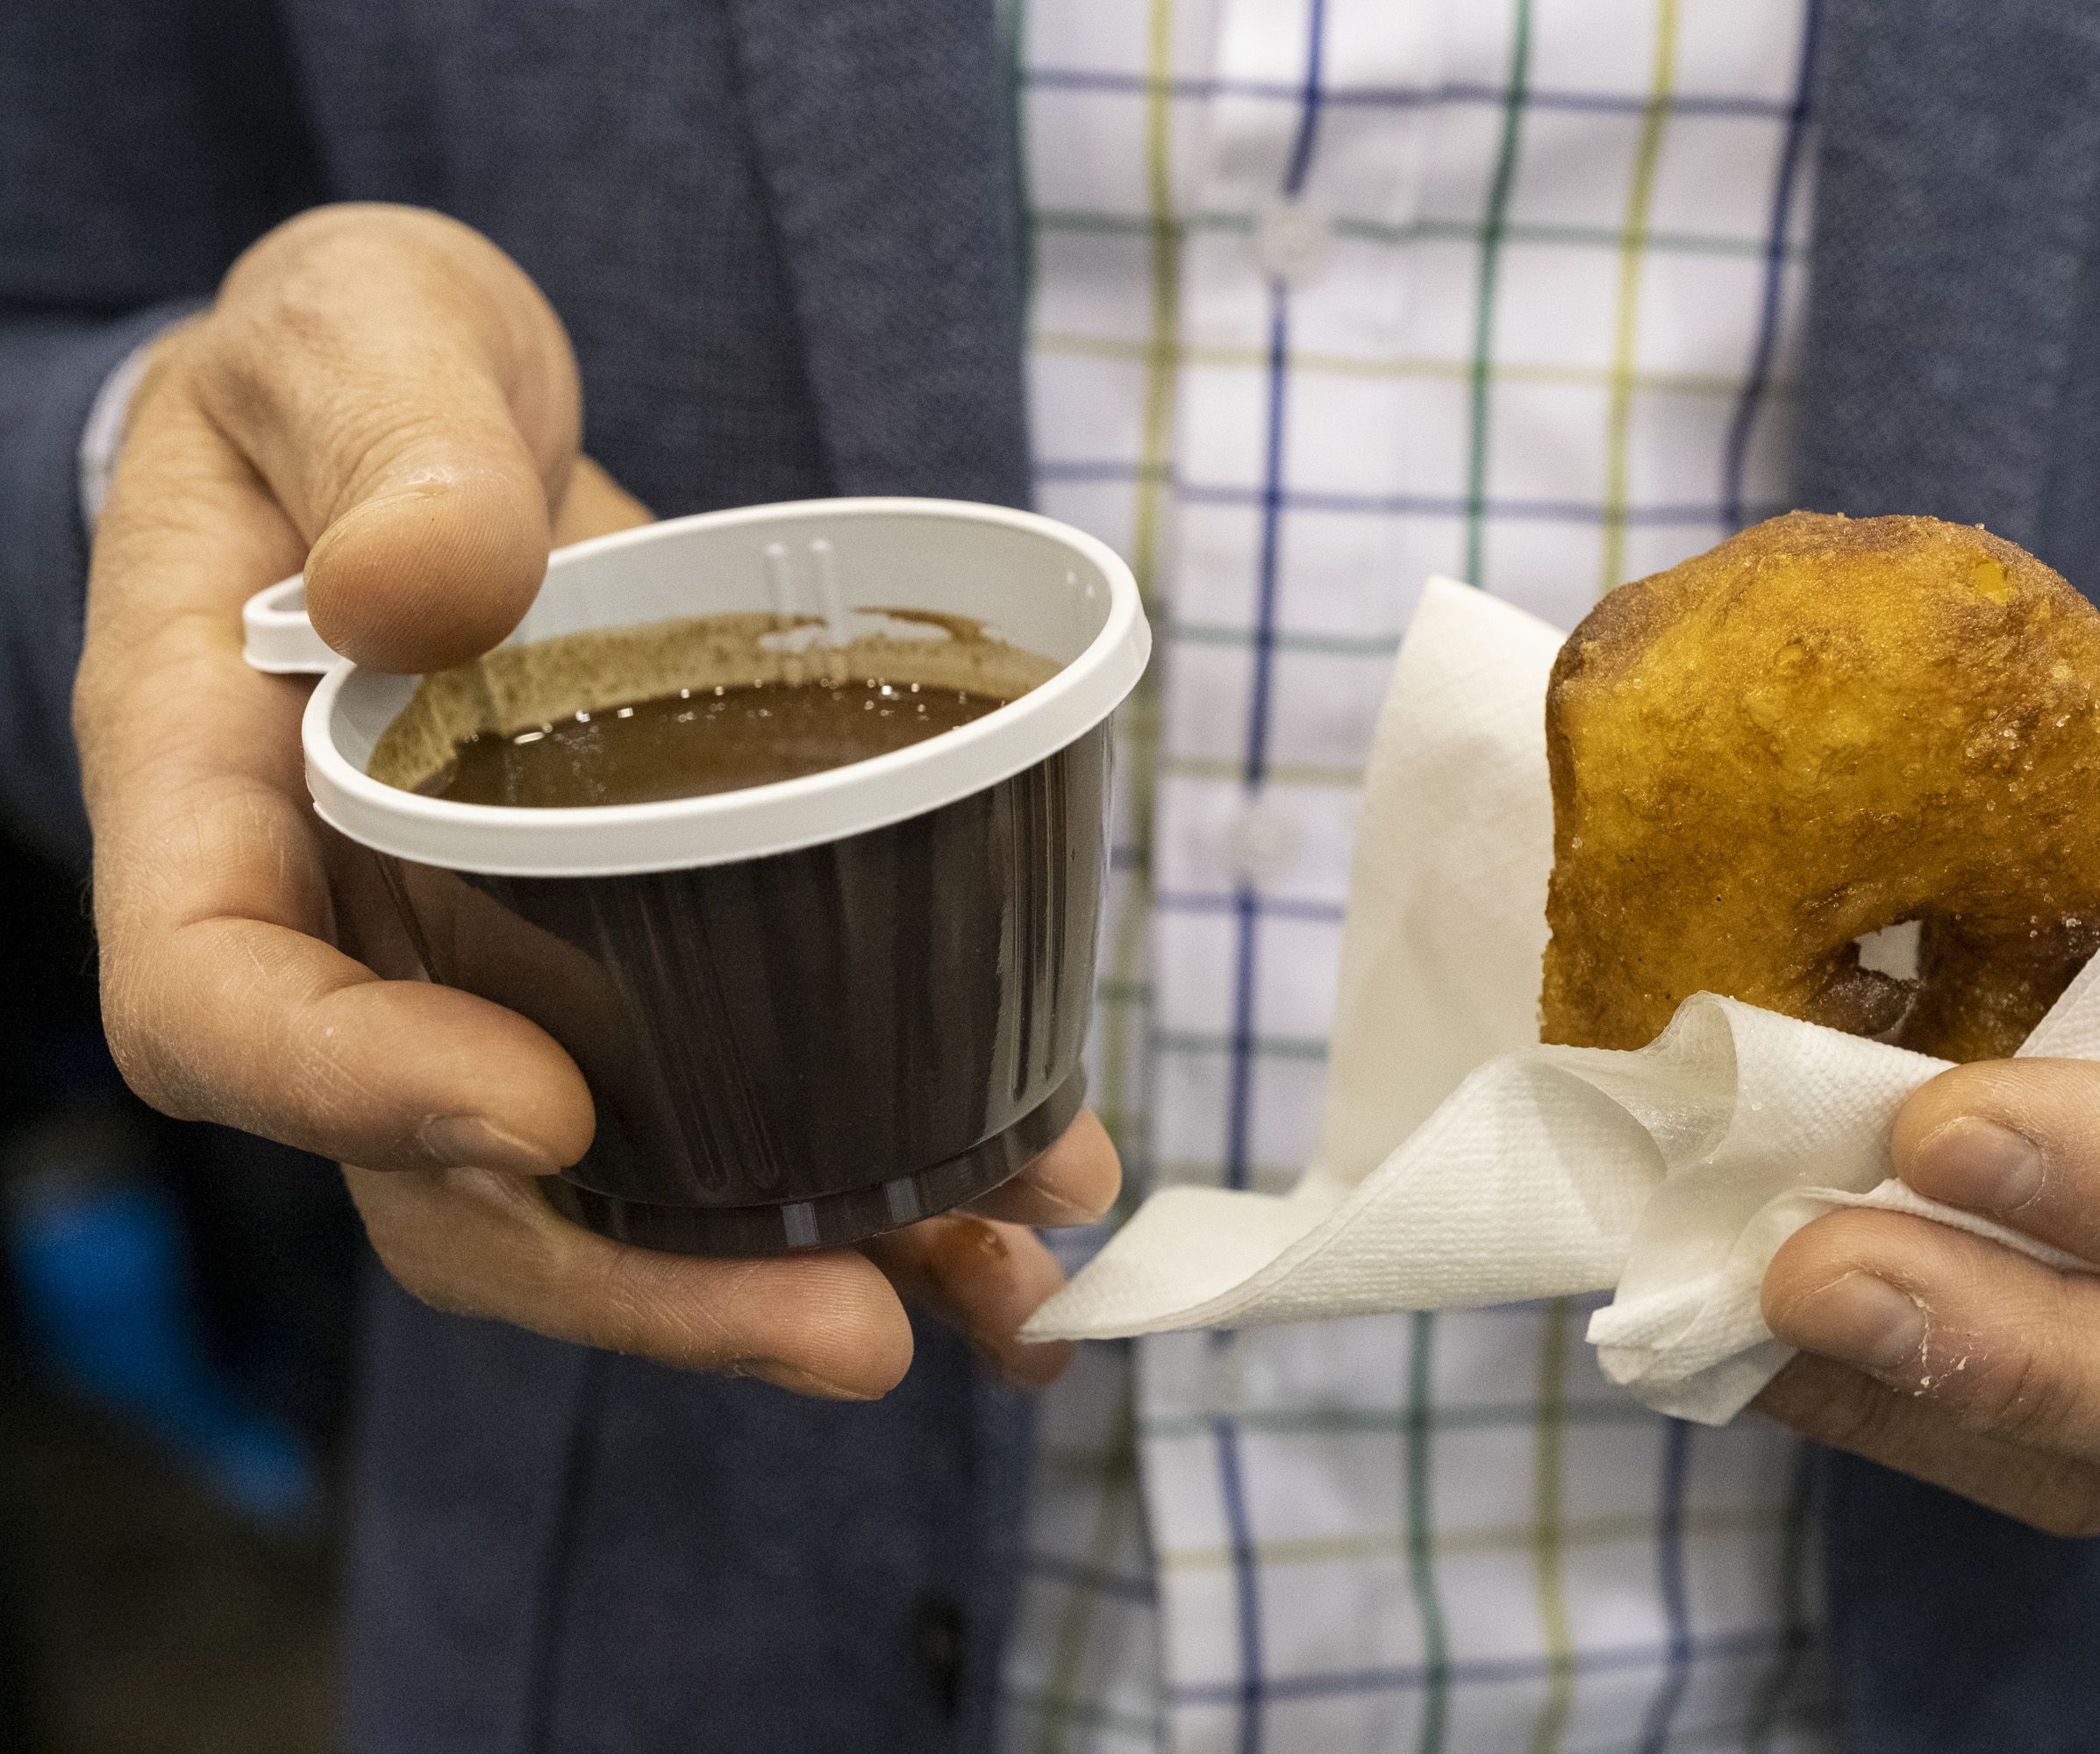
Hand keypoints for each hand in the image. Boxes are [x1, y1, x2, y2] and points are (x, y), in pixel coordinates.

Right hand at [76, 202, 1115, 1399]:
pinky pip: (739, 1089)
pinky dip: (889, 1154)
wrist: (438, 423)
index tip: (542, 1110)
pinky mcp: (644, 949)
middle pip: (452, 1185)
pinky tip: (1034, 1174)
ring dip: (808, 1260)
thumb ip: (383, 439)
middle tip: (846, 1323)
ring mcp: (505, 964)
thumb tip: (426, 583)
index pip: (220, 1010)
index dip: (360, 1096)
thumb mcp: (355, 334)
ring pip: (619, 1183)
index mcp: (218, 799)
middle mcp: (357, 932)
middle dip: (642, 1281)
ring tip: (1000, 1279)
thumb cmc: (355, 374)